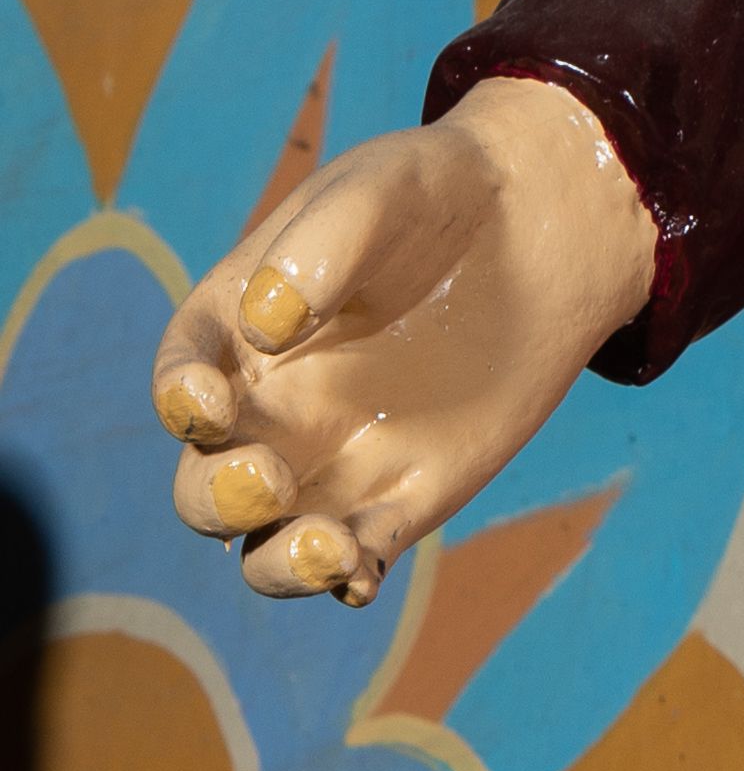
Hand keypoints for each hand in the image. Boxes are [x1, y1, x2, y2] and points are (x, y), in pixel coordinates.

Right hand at [150, 77, 656, 602]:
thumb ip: (320, 247)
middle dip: (220, 498)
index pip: (182, 382)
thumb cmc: (435, 195)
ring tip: (328, 549)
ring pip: (270, 546)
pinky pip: (360, 555)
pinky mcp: (404, 497)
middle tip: (269, 479)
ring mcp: (334, 461)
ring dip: (280, 565)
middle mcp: (271, 407)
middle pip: (207, 487)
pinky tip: (361, 576)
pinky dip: (350, 579)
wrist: (535, 229)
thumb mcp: (380, 192)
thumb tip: (268, 326)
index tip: (210, 406)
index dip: (181, 404)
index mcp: (238, 329)